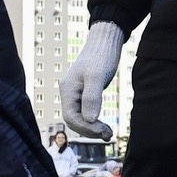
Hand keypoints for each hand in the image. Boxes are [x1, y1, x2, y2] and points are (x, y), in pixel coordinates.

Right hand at [60, 21, 124, 137]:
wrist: (105, 42)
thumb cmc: (101, 56)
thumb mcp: (97, 76)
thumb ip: (92, 98)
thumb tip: (90, 120)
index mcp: (67, 90)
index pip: (71, 118)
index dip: (86, 128)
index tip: (103, 130)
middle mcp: (69, 93)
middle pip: (74, 121)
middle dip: (90, 130)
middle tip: (108, 135)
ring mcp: (76, 94)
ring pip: (79, 119)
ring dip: (93, 128)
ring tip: (108, 133)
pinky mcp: (84, 94)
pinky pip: (85, 113)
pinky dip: (94, 122)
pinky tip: (104, 125)